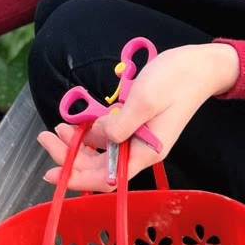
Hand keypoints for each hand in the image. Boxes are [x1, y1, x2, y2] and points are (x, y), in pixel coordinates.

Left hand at [36, 43, 239, 191]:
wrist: (199, 66)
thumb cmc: (175, 81)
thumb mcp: (145, 100)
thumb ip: (121, 123)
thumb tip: (99, 138)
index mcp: (146, 152)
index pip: (107, 177)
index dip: (78, 179)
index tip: (52, 174)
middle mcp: (141, 150)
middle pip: (100, 166)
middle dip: (71, 157)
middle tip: (45, 138)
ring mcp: (139, 137)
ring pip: (102, 150)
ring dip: (77, 144)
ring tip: (55, 129)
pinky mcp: (137, 123)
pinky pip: (109, 135)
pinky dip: (90, 132)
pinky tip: (77, 123)